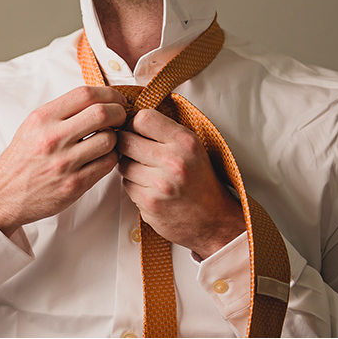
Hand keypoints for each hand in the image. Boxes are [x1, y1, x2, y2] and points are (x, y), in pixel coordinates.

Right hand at [0, 86, 127, 236]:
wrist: (4, 194)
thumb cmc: (21, 159)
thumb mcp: (32, 126)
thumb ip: (61, 112)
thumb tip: (96, 99)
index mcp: (42, 119)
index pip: (84, 94)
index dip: (108, 93)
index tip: (116, 99)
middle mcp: (53, 138)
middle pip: (102, 113)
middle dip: (119, 113)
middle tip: (121, 117)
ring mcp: (65, 163)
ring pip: (109, 140)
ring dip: (116, 138)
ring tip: (109, 140)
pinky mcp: (75, 184)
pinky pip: (107, 164)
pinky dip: (111, 157)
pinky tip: (103, 157)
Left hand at [117, 108, 244, 259]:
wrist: (214, 221)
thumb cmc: (201, 181)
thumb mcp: (192, 148)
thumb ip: (165, 132)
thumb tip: (130, 119)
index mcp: (185, 142)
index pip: (142, 118)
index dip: (135, 124)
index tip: (139, 131)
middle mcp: (173, 161)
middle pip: (125, 140)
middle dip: (127, 144)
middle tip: (137, 151)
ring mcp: (160, 184)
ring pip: (123, 164)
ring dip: (129, 166)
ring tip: (147, 171)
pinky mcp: (149, 203)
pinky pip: (126, 185)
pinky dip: (134, 185)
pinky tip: (150, 188)